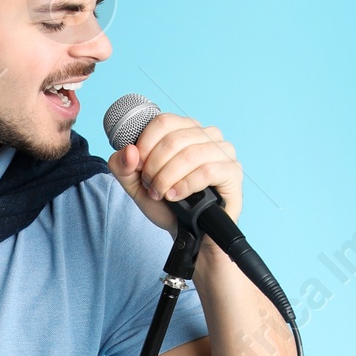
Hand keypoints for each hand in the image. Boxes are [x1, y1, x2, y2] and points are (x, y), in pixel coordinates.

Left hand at [107, 111, 242, 234]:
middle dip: (154, 167)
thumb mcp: (137, 186)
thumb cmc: (168, 204)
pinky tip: (175, 196)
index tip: (138, 168)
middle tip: (150, 187)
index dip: (145, 145)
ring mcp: (223, 151)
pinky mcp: (232, 171)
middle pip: (173, 139)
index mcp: (185, 129)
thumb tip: (128, 151)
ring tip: (161, 194)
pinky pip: (206, 171)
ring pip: (189, 154)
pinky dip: (185, 185)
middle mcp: (206, 134)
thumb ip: (123, 168)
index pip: (163, 122)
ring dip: (167, 178)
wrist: (188, 232)